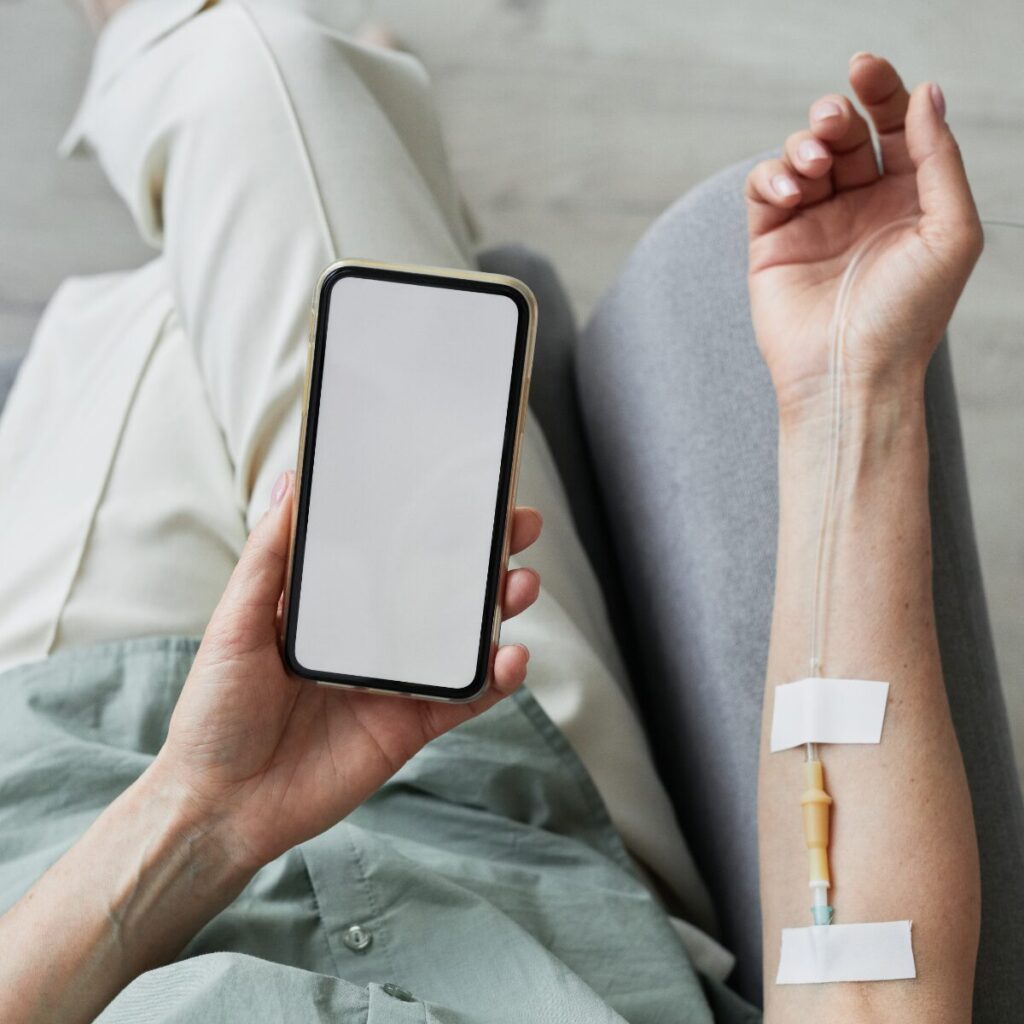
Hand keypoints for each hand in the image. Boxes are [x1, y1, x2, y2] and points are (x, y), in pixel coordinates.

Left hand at [152, 470, 542, 871]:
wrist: (220, 805)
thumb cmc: (214, 711)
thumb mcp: (234, 623)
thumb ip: (267, 557)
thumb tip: (289, 482)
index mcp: (335, 606)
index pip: (393, 551)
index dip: (431, 521)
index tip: (464, 489)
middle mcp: (373, 636)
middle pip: (441, 587)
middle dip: (486, 555)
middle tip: (517, 526)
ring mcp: (397, 679)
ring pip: (464, 637)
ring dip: (501, 609)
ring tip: (520, 585)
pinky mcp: (412, 724)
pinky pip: (465, 697)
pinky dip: (496, 679)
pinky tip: (512, 658)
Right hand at [745, 54, 983, 416]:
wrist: (850, 373)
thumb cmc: (907, 315)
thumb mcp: (952, 231)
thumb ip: (939, 158)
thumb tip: (926, 93)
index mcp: (908, 200)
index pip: (894, 128)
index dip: (882, 91)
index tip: (865, 68)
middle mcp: (860, 207)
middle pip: (843, 134)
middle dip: (835, 115)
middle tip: (832, 122)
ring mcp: (813, 224)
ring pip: (800, 155)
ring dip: (803, 144)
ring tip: (813, 169)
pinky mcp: (771, 242)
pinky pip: (764, 188)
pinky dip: (772, 176)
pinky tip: (790, 191)